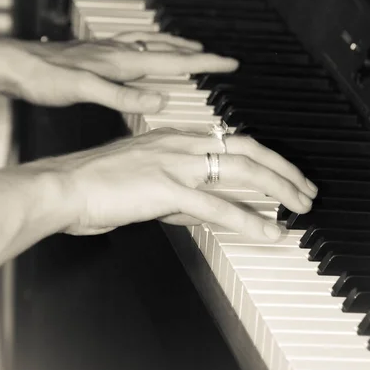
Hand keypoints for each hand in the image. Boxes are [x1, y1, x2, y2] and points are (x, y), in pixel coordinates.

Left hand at [0, 34, 237, 111]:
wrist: (16, 64)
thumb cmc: (46, 77)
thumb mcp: (86, 91)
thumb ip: (123, 97)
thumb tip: (159, 101)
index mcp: (122, 62)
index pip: (173, 61)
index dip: (204, 63)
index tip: (228, 63)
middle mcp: (119, 52)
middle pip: (167, 49)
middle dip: (195, 53)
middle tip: (217, 58)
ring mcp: (108, 51)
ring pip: (151, 45)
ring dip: (174, 48)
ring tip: (189, 50)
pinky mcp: (97, 54)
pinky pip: (133, 47)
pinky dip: (149, 48)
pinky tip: (143, 55)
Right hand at [52, 129, 317, 239]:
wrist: (63, 185)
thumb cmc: (97, 182)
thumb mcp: (147, 180)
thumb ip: (182, 193)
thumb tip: (211, 210)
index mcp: (177, 137)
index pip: (234, 142)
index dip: (266, 157)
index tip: (284, 173)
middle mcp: (182, 143)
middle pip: (248, 150)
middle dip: (284, 169)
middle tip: (306, 189)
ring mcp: (176, 163)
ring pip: (242, 171)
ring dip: (278, 188)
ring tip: (301, 207)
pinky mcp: (167, 187)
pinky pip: (218, 205)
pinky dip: (249, 219)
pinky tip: (270, 231)